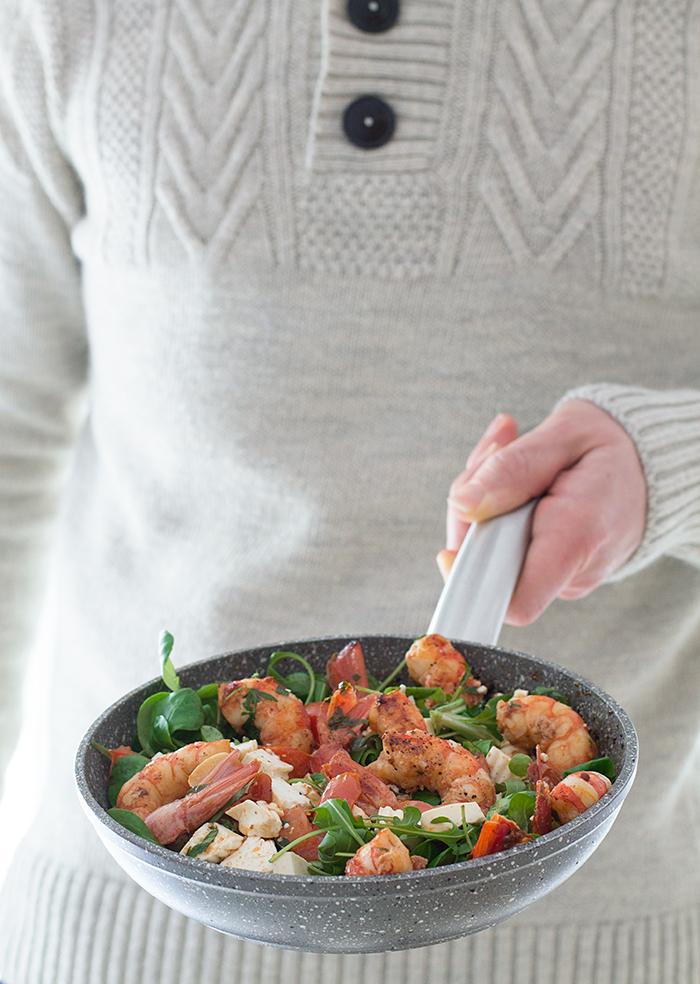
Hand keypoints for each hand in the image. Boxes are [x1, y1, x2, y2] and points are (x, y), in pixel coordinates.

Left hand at [439, 400, 646, 624]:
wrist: (657, 464)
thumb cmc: (612, 446)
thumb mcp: (566, 433)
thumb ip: (513, 469)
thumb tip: (462, 504)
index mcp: (577, 537)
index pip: (514, 600)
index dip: (471, 577)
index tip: (457, 533)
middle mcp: (572, 570)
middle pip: (486, 564)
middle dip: (473, 504)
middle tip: (497, 447)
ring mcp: (562, 575)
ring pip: (490, 551)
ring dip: (484, 497)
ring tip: (510, 447)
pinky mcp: (553, 569)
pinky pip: (505, 546)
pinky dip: (498, 506)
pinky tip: (517, 469)